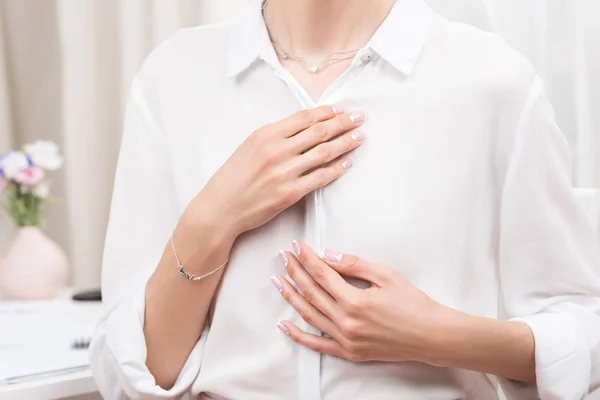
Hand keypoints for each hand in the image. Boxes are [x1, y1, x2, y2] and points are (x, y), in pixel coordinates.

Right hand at [187, 106, 364, 239]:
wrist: (221, 207)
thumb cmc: (233, 177)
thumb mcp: (250, 146)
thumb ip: (275, 136)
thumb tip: (305, 128)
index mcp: (266, 134)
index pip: (304, 118)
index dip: (326, 112)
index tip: (341, 109)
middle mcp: (277, 150)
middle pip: (319, 132)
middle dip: (343, 123)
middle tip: (360, 117)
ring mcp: (285, 172)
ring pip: (324, 152)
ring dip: (345, 143)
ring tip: (360, 136)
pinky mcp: (290, 193)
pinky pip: (320, 178)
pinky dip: (337, 169)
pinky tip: (348, 162)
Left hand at [272, 242, 443, 363]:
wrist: (431, 336)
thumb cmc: (413, 303)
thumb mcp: (386, 275)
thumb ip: (354, 264)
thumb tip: (327, 255)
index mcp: (355, 301)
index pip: (322, 274)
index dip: (307, 258)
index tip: (297, 246)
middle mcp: (346, 322)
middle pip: (311, 292)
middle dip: (295, 272)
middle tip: (284, 257)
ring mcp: (346, 340)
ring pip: (309, 315)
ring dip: (291, 297)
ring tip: (278, 281)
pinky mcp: (349, 353)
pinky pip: (317, 345)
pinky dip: (298, 335)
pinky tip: (284, 325)